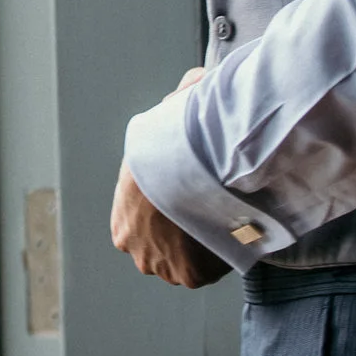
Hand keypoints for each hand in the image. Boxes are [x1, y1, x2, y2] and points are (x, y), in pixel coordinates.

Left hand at [111, 68, 228, 288]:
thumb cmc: (171, 145)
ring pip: (189, 261)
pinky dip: (224, 256)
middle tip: (208, 211)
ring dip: (204, 247)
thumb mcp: (164, 119)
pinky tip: (233, 232)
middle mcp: (137, 251)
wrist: (186, 170)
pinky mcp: (192, 276)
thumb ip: (178, 105)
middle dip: (185, 233)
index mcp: (122, 224)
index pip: (145, 227)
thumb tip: (198, 79)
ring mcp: (165, 267)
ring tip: (223, 220)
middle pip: (166, 249)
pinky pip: (212, 270)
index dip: (170, 213)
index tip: (190, 202)